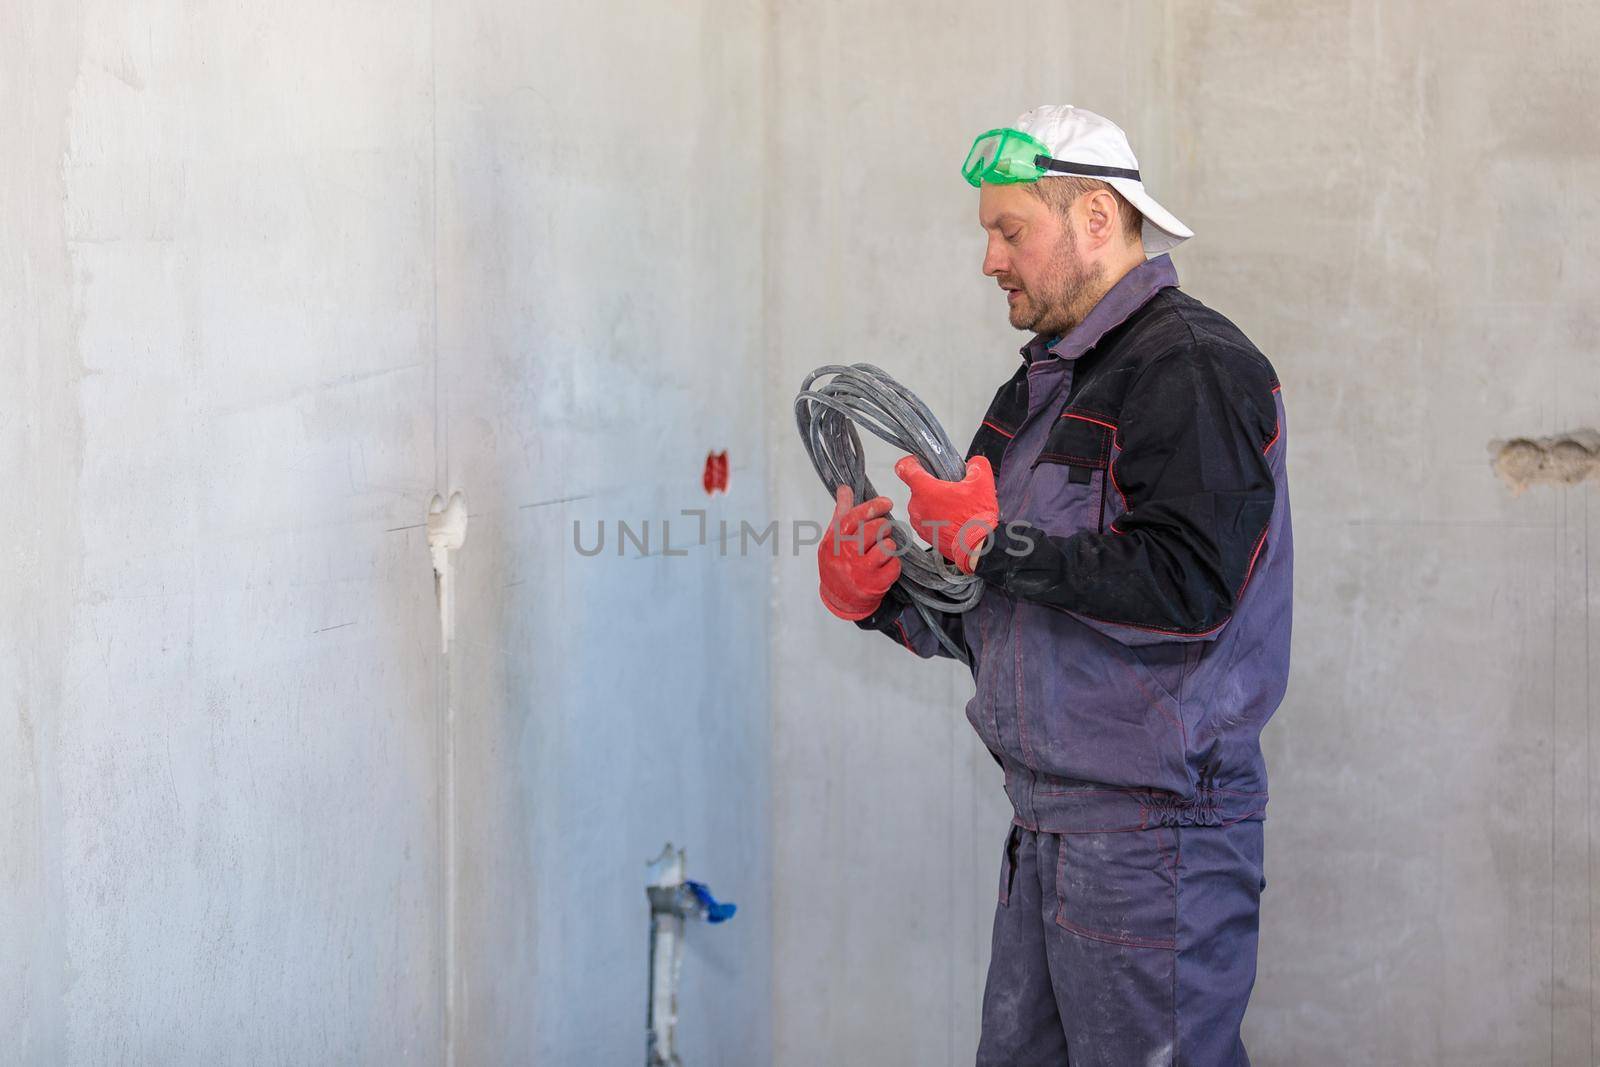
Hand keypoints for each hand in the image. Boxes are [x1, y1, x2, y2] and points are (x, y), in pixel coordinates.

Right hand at [817, 485, 901, 619]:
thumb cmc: (837, 563)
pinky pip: (894, 564)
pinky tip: (884, 565)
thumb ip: (841, 514)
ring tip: (882, 549)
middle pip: (874, 530)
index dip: (873, 507)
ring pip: (887, 547)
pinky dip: (893, 563)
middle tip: (884, 529)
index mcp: (835, 542)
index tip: (886, 502)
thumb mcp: (832, 539)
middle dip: (884, 526)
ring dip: (888, 545)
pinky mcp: (875, 585)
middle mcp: (847, 556)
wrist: (839, 599)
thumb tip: (844, 489)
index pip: (854, 518)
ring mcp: (861, 571)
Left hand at [893, 455, 998, 573]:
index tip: (919, 463)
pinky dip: (936, 517)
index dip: (911, 462)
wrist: (978, 549)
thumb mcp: (983, 482)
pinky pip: (927, 519)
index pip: (904, 468)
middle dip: (933, 486)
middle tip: (952, 491)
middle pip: (918, 487)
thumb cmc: (976, 518)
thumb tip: (974, 464)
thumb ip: (977, 465)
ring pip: (923, 504)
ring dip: (935, 503)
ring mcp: (919, 522)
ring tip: (955, 507)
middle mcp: (917, 506)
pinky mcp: (924, 534)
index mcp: (925, 489)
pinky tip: (953, 519)